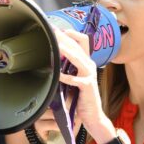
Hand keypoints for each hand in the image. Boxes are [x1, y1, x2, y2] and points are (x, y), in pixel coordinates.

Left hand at [52, 29, 114, 143]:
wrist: (92, 116)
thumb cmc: (80, 97)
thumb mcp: (74, 78)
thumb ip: (67, 67)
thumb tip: (51, 55)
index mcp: (86, 61)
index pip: (83, 40)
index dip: (71, 33)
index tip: (57, 28)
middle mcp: (89, 65)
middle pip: (78, 46)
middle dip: (64, 37)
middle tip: (51, 31)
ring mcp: (89, 75)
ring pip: (78, 58)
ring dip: (66, 51)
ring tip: (55, 45)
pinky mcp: (87, 87)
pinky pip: (75, 80)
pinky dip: (66, 77)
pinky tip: (57, 75)